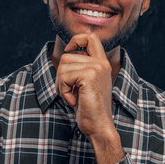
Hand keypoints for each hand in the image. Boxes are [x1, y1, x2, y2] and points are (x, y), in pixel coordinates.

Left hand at [55, 33, 124, 163]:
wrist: (99, 126)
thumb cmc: (89, 108)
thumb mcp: (85, 83)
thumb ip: (80, 68)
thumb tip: (67, 53)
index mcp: (102, 63)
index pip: (91, 37)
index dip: (76, 39)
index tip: (70, 51)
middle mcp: (101, 63)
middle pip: (67, 56)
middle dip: (61, 75)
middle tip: (71, 91)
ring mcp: (96, 68)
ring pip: (63, 66)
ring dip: (61, 85)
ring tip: (74, 96)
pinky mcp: (89, 76)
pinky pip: (64, 77)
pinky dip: (63, 91)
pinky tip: (74, 101)